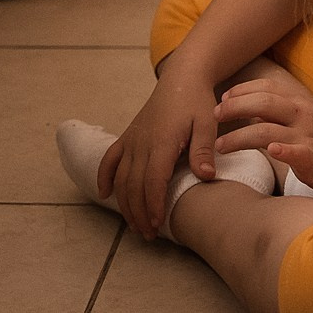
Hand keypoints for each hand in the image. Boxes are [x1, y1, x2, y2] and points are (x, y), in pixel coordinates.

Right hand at [100, 72, 221, 239]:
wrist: (181, 78)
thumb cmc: (197, 102)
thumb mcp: (208, 124)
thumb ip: (204, 150)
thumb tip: (206, 176)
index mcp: (161, 141)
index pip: (153, 180)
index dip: (153, 204)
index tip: (158, 224)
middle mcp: (141, 142)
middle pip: (133, 184)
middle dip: (139, 212)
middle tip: (148, 234)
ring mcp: (132, 139)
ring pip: (120, 177)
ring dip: (125, 203)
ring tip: (135, 225)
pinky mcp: (128, 136)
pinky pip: (110, 159)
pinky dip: (104, 177)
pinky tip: (104, 195)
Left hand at [214, 79, 312, 202]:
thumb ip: (286, 114)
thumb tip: (256, 112)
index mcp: (302, 105)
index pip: (266, 89)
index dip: (241, 92)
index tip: (221, 100)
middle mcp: (303, 117)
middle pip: (262, 104)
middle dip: (233, 109)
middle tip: (213, 117)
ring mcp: (310, 138)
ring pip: (268, 131)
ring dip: (240, 136)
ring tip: (221, 146)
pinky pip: (298, 153)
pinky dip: (283, 149)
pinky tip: (271, 150)